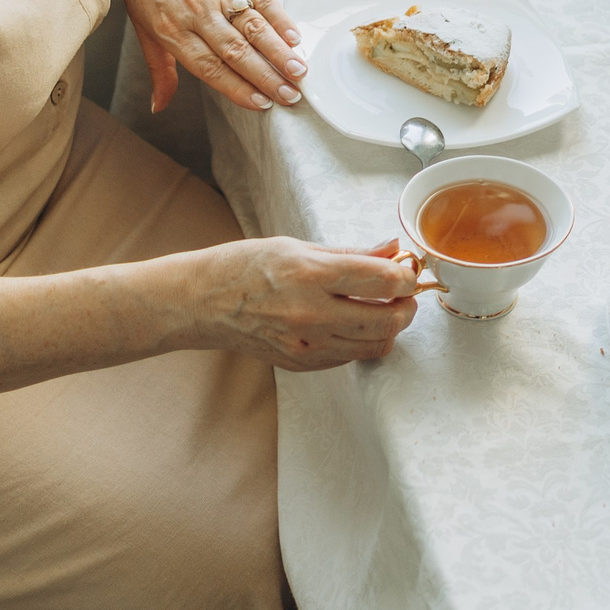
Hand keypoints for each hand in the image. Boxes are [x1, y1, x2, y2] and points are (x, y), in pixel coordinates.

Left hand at [115, 0, 304, 113]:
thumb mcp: (143, 27)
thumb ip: (159, 69)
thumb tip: (158, 107)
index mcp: (170, 29)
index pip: (209, 66)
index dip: (237, 87)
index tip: (261, 104)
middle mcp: (195, 11)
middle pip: (236, 50)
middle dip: (266, 76)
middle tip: (291, 96)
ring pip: (253, 27)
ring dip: (279, 52)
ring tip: (300, 72)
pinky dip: (280, 19)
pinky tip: (295, 37)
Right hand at [168, 236, 419, 370]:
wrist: (201, 303)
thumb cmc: (245, 266)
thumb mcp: (299, 246)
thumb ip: (352, 252)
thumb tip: (394, 248)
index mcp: (310, 275)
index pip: (382, 280)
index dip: (406, 276)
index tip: (408, 271)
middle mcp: (311, 313)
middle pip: (387, 319)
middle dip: (407, 306)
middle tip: (406, 293)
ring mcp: (305, 344)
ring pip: (375, 344)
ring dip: (391, 327)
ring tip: (385, 308)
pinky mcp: (301, 363)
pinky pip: (350, 357)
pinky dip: (364, 342)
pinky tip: (356, 324)